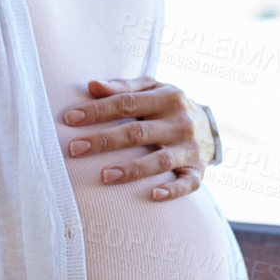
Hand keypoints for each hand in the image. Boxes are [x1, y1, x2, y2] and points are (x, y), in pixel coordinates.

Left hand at [61, 76, 210, 200]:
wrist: (209, 126)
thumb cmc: (167, 106)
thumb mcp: (151, 88)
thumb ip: (122, 87)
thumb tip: (92, 85)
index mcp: (168, 97)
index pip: (127, 103)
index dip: (98, 111)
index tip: (70, 119)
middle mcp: (181, 122)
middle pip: (138, 133)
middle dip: (104, 141)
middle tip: (74, 149)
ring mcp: (190, 148)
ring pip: (159, 161)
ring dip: (131, 169)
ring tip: (104, 176)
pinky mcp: (197, 170)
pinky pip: (187, 183)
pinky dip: (172, 190)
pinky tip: (153, 195)